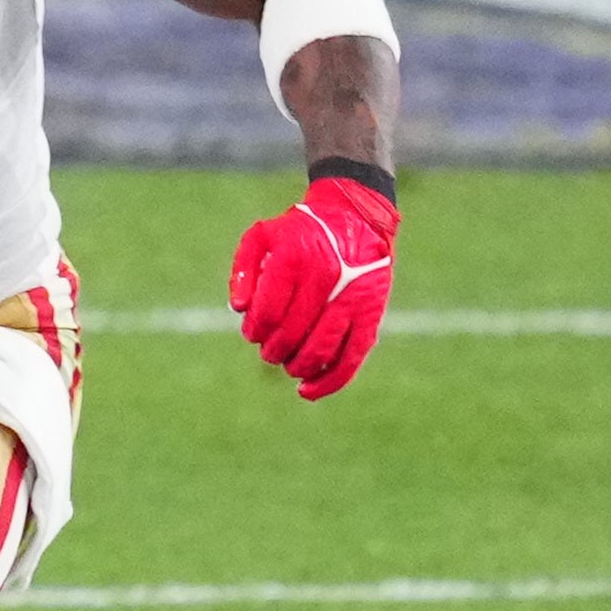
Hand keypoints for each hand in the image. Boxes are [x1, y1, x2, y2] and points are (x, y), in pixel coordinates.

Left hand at [230, 174, 396, 399]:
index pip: (268, 312)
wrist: (355, 219)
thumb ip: (243, 271)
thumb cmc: (299, 231)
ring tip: (287, 364)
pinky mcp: (371, 315)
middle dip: (274, 350)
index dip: (255, 330)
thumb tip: (239, 310)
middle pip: (292, 334)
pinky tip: (308, 391)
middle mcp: (326, 280)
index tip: (252, 333)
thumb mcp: (261, 236)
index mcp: (295, 260)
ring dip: (297, 366)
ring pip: (321, 349)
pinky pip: (352, 357)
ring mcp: (351, 299)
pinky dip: (330, 380)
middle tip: (268, 351)